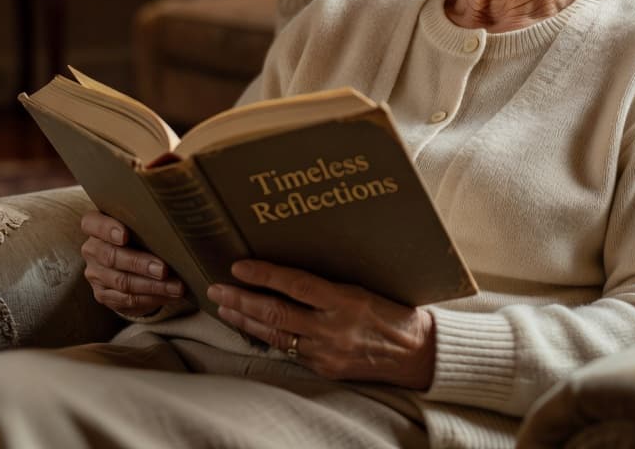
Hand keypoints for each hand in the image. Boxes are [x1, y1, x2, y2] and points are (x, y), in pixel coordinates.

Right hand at [79, 211, 184, 319]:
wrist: (131, 263)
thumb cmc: (141, 235)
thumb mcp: (141, 226)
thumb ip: (148, 224)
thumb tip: (176, 231)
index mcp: (96, 225)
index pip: (92, 223)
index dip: (107, 229)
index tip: (125, 235)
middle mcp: (92, 249)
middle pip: (111, 256)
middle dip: (140, 264)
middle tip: (163, 269)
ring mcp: (96, 274)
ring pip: (122, 282)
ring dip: (152, 286)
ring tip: (176, 287)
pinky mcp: (103, 295)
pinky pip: (128, 299)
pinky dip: (152, 298)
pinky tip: (169, 295)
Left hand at [206, 260, 435, 389]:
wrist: (418, 353)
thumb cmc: (394, 311)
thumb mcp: (364, 288)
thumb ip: (328, 284)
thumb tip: (289, 272)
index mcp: (346, 300)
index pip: (295, 284)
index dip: (264, 274)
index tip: (239, 266)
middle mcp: (333, 328)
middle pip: (275, 313)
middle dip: (241, 300)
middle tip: (216, 289)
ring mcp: (326, 351)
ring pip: (275, 335)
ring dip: (245, 321)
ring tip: (224, 308)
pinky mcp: (325, 368)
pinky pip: (289, 351)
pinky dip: (266, 338)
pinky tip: (251, 328)